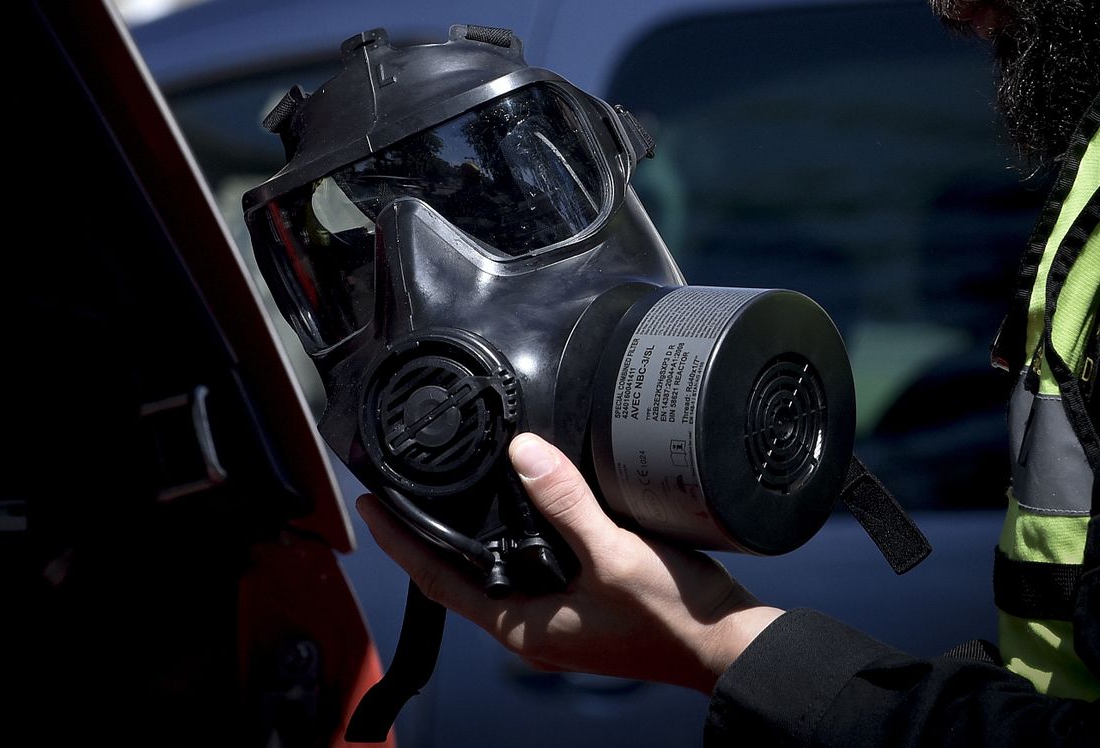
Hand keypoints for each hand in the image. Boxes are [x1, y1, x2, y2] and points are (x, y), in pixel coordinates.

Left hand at [356, 432, 783, 693]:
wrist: (729, 646)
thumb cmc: (674, 620)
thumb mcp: (614, 555)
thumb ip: (566, 504)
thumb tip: (523, 453)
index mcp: (524, 627)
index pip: (439, 582)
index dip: (401, 544)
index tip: (370, 507)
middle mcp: (533, 626)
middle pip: (461, 577)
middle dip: (428, 537)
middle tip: (400, 492)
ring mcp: (559, 616)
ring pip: (498, 569)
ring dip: (472, 534)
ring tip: (447, 491)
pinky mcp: (585, 600)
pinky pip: (533, 564)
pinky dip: (516, 534)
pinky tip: (523, 504)